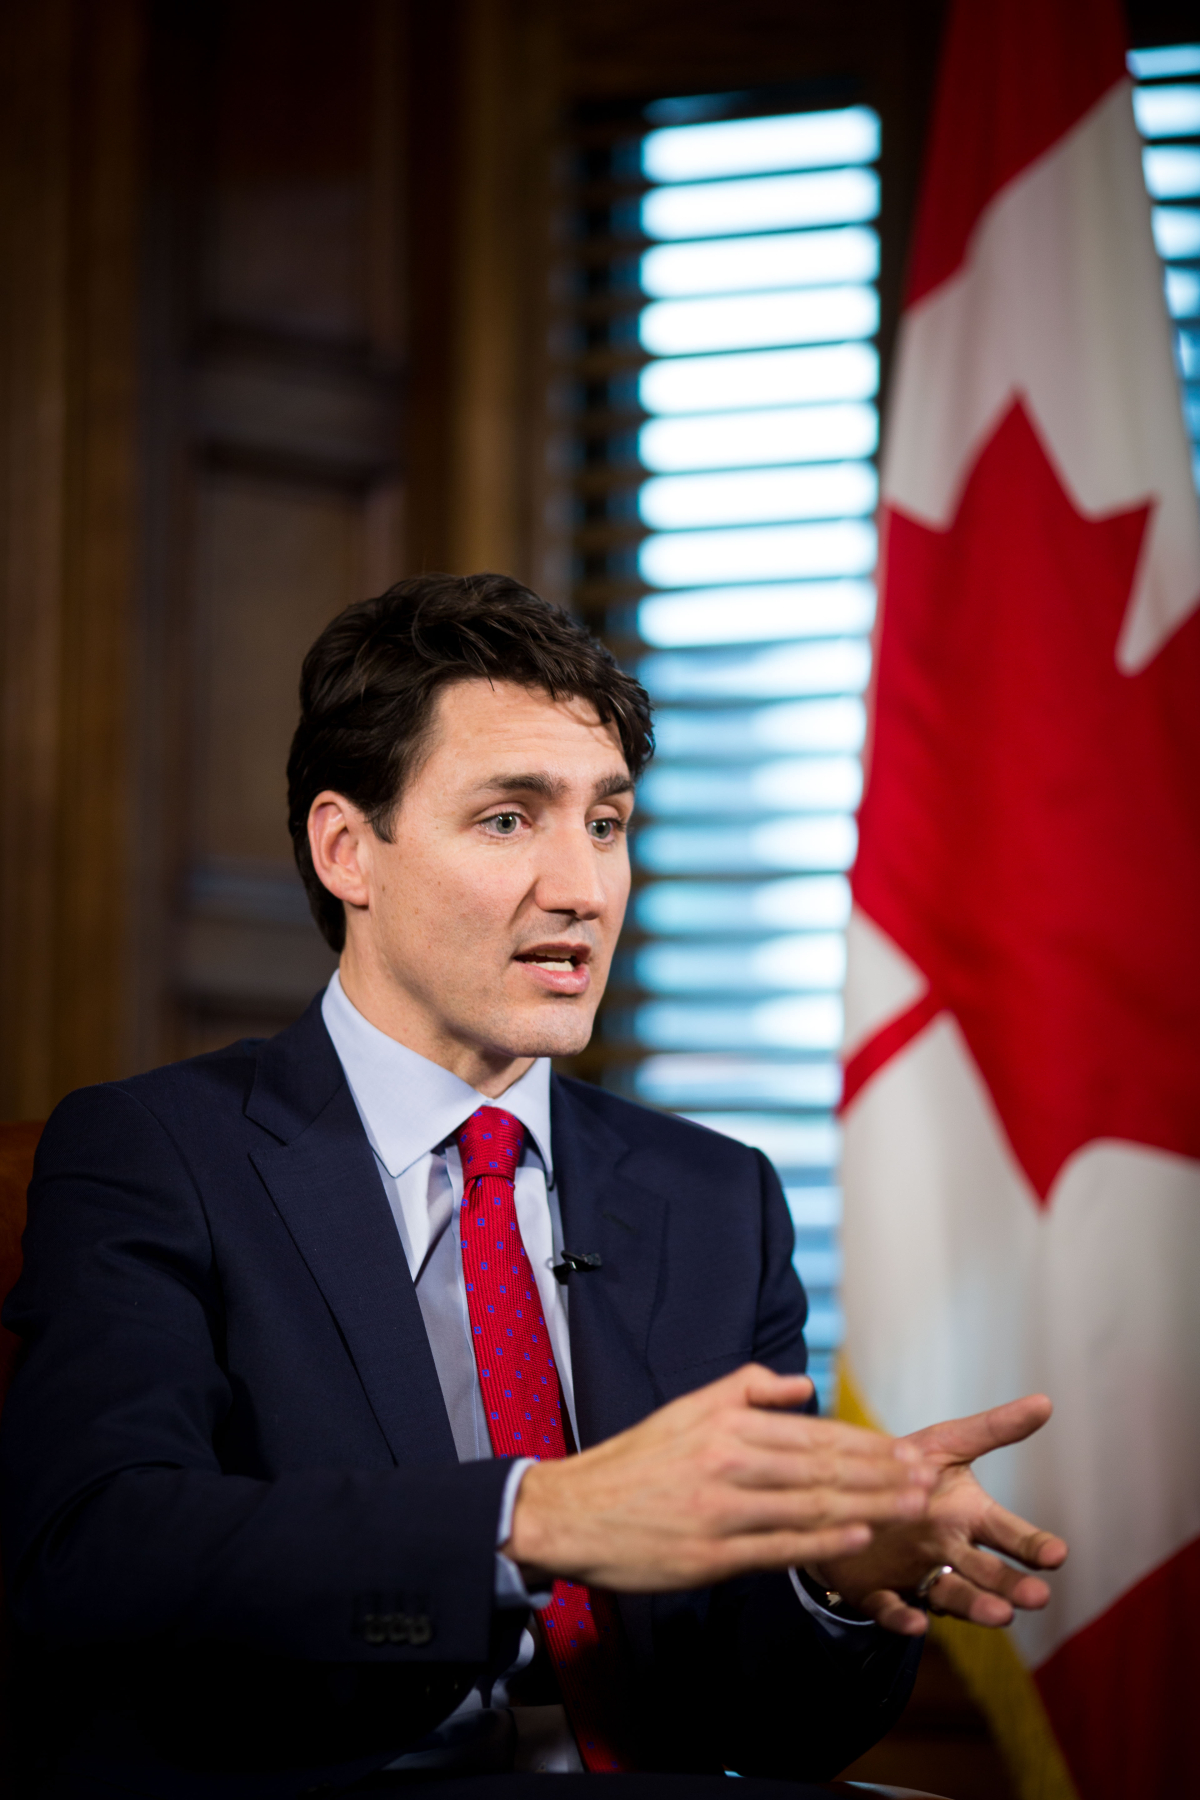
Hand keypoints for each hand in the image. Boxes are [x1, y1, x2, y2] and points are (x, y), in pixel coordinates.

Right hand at [505, 1363, 938, 1592]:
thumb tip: (801, 1387)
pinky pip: (777, 1548)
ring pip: (809, 1507)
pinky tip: (859, 1538)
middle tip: (927, 1477)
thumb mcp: (686, 1407)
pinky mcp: (710, 1555)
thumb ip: (745, 1390)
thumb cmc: (635, 1460)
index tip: (907, 1450)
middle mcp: (729, 1462)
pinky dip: (822, 1543)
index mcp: (726, 1425)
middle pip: (822, 1469)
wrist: (572, 1512)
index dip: (866, 1444)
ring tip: (912, 1506)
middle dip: (881, 1474)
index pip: (813, 1434)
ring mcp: (721, 1511)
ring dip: (868, 1506)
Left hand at [806, 1394, 1067, 1634]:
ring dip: (975, 1607)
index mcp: (967, 1518)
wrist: (848, 1491)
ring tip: (1002, 1616)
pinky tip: (917, 1622)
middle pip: (986, 1573)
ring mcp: (915, 1574)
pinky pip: (891, 1609)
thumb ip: (993, 1429)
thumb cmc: (907, 1468)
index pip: (1008, 1534)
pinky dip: (903, 1618)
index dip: (1032, 1545)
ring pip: (950, 1595)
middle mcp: (948, 1552)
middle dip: (1012, 1585)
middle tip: (1037, 1597)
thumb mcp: (947, 1443)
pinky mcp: (875, 1592)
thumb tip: (1046, 1401)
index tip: (1057, 1554)